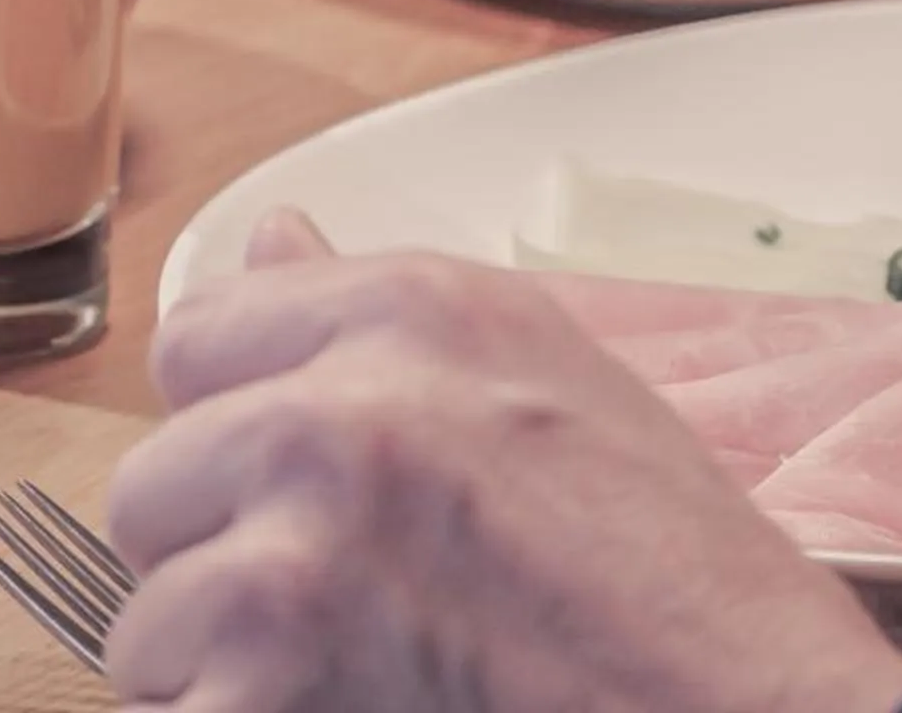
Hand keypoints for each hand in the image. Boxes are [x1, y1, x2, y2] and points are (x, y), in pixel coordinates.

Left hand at [105, 212, 901, 712]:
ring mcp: (301, 547)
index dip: (238, 425)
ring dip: (226, 672)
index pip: (197, 340)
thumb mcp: (545, 379)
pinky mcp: (277, 675)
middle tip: (343, 605)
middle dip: (219, 557)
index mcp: (413, 312)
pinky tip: (343, 712)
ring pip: (152, 625)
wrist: (750, 704)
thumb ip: (386, 317)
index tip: (298, 485)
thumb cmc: (675, 569)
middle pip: (152, 484)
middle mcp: (343, 407)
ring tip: (358, 673)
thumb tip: (275, 238)